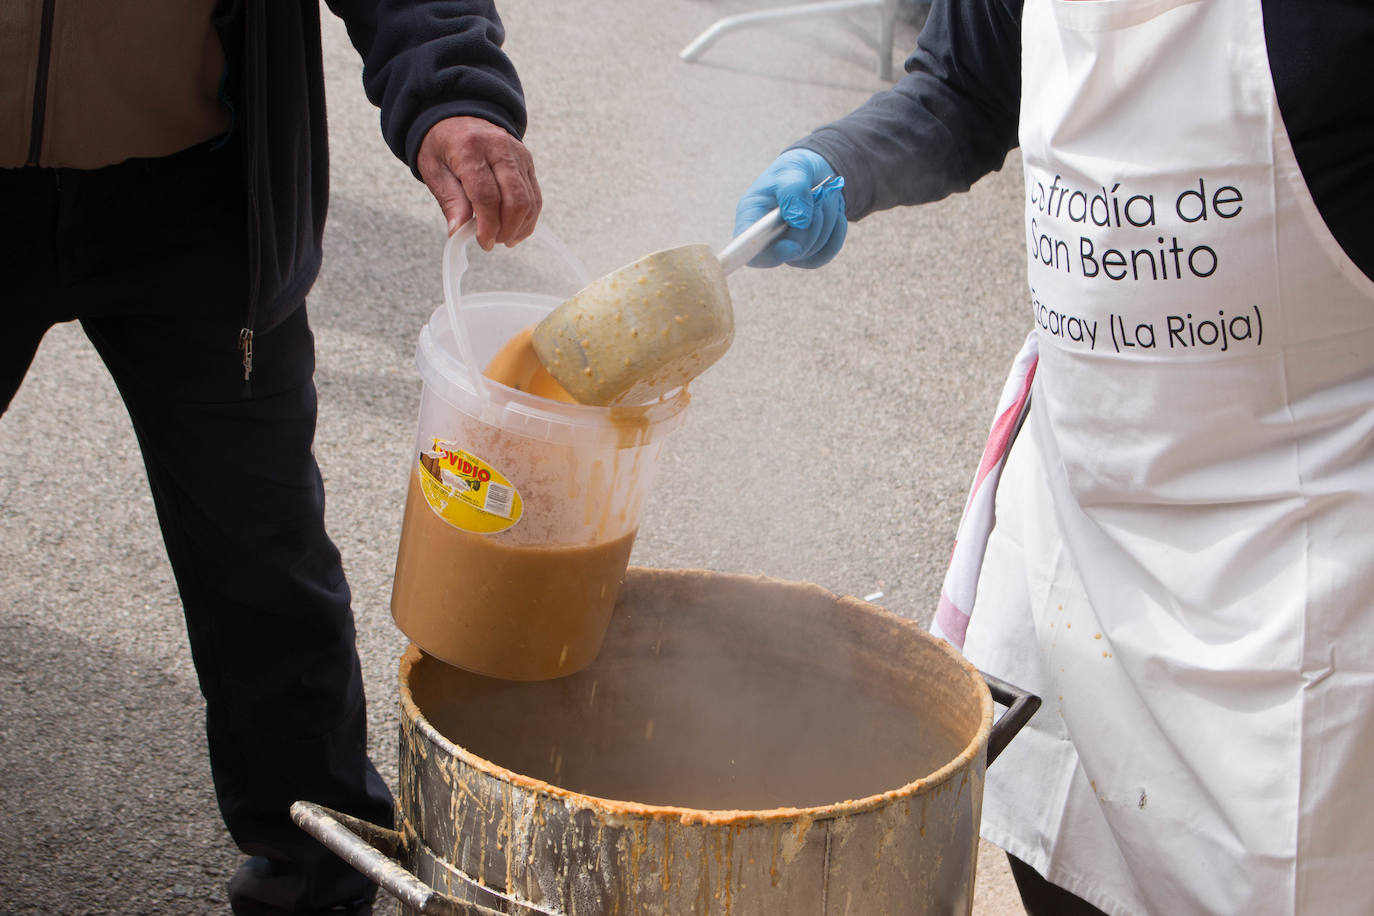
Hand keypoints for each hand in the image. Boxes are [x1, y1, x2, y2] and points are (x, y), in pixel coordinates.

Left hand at [417, 116, 542, 249]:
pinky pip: (535, 196)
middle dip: (506, 229)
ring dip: (519, 227)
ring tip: (503, 238)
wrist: (458, 114)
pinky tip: (515, 230)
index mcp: (470, 149)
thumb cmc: (442, 145)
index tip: (483, 242)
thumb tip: (459, 232)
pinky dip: (528, 218)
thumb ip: (450, 201)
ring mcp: (518, 154)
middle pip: (515, 199)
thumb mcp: (433, 170)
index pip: (487, 196)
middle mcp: (499, 148)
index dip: (487, 225)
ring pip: (529, 200)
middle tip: (492, 242)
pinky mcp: (528, 161)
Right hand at [733, 148, 845, 268]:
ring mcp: (786, 250)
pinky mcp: (808, 254)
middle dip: (812, 225)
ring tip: (825, 196)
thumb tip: (800, 222)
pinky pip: (827, 252)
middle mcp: (765, 240)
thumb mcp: (791, 170)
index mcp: (751, 218)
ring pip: (811, 252)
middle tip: (820, 196)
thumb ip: (792, 191)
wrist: (811, 175)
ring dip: (827, 222)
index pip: (750, 250)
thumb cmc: (792, 172)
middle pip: (789, 253)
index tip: (793, 246)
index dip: (770, 255)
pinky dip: (837, 230)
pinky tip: (835, 212)